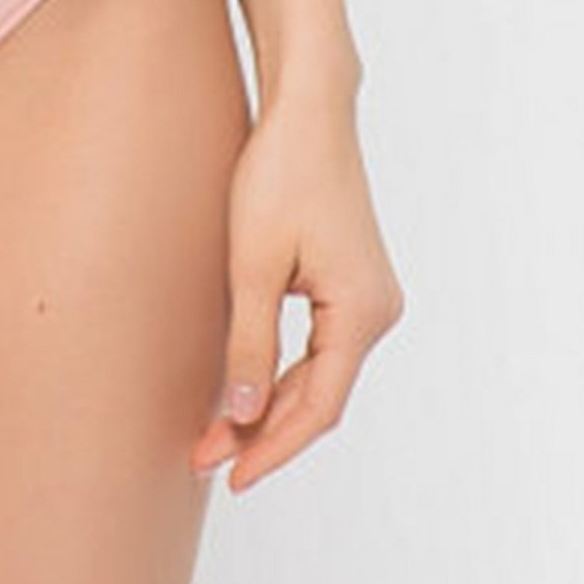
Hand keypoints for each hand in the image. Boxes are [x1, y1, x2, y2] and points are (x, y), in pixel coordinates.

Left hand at [189, 83, 403, 491]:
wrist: (307, 108)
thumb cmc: (281, 173)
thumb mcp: (253, 265)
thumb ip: (249, 345)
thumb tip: (241, 416)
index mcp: (362, 312)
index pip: (317, 407)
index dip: (271, 448)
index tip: (230, 476)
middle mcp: (378, 311)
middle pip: (319, 395)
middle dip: (262, 430)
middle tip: (206, 457)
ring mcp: (369, 295)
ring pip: (319, 372)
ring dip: (270, 402)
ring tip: (216, 431)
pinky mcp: (352, 280)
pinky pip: (320, 344)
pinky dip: (283, 369)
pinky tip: (246, 384)